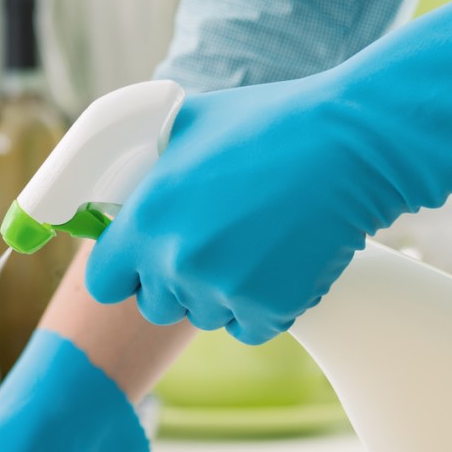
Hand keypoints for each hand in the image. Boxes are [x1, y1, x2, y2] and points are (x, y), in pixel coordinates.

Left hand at [85, 78, 389, 344]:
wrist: (347, 146)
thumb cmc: (270, 124)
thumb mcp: (189, 125)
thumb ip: (151, 165)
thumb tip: (131, 180)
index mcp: (146, 219)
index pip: (104, 282)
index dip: (123, 272)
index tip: (140, 264)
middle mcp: (176, 261)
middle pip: (154, 306)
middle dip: (174, 283)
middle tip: (211, 247)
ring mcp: (223, 290)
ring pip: (206, 316)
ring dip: (221, 293)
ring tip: (254, 245)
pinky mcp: (270, 310)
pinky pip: (249, 328)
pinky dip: (262, 307)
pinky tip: (279, 264)